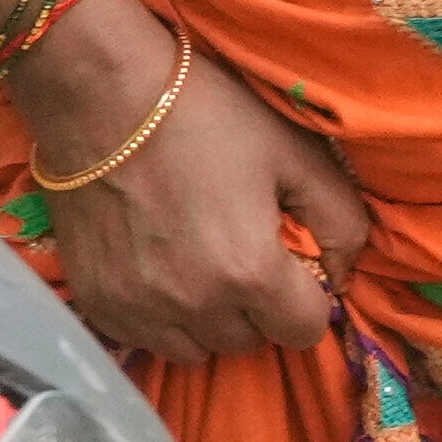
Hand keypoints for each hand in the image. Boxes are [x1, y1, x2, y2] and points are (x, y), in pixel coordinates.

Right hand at [8, 0, 361, 369]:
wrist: (99, 92)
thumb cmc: (203, 113)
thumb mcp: (294, 152)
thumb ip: (341, 220)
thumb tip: (343, 271)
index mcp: (250, 271)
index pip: (305, 331)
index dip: (307, 297)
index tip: (289, 263)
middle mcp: (195, 305)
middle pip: (250, 342)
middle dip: (257, 307)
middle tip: (241, 251)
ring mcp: (140, 308)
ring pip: (197, 348)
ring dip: (208, 319)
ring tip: (199, 264)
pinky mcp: (98, 301)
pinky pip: (145, 338)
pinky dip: (159, 316)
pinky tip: (157, 268)